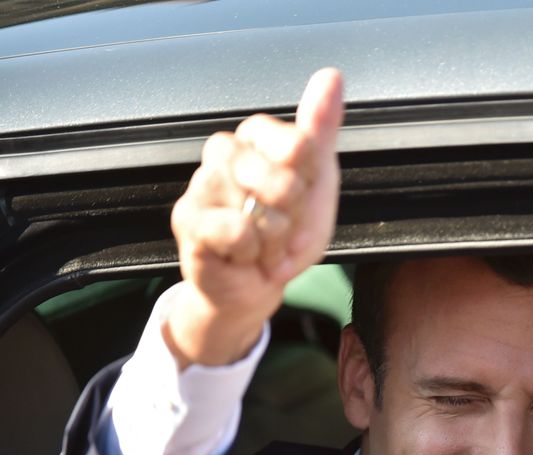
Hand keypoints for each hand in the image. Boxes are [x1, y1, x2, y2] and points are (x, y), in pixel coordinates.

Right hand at [166, 68, 344, 366]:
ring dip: (275, 239)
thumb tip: (330, 76)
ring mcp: (202, 183)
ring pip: (262, 210)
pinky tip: (240, 254)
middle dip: (295, 217)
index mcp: (257, 137)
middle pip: (284, 179)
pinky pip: (237, 232)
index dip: (310, 183)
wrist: (256, 286)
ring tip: (262, 242)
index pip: (300, 145)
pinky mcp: (187, 218)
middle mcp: (224, 152)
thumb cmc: (285, 233)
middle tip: (281, 226)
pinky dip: (251, 253)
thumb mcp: (317, 182)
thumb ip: (321, 129)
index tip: (301, 195)